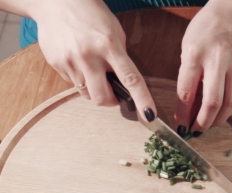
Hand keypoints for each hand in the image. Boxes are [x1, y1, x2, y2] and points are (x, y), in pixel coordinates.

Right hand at [32, 0, 155, 121]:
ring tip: (93, 69)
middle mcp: (89, 56)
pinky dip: (79, 78)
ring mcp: (70, 61)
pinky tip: (77, 60)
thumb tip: (125, 83)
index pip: (130, 79)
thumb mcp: (114, 32)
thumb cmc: (92, 15)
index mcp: (110, 46)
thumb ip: (120, 57)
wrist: (56, 1)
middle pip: (102, 97)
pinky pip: (72, 83)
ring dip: (94, 88)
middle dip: (110, 101)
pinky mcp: (56, 63)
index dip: (142, 99)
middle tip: (114, 94)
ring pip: (86, 93)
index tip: (149, 115)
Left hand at [175, 6, 231, 136]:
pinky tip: (222, 113)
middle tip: (197, 131)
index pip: (187, 92)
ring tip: (210, 124)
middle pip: (212, 101)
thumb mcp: (187, 50)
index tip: (181, 126)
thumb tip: (188, 109)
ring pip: (230, 102)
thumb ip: (188, 78)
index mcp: (195, 54)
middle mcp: (217, 60)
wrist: (231, 15)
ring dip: (219, 118)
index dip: (184, 114)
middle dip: (203, 122)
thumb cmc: (204, 32)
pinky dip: (231, 109)